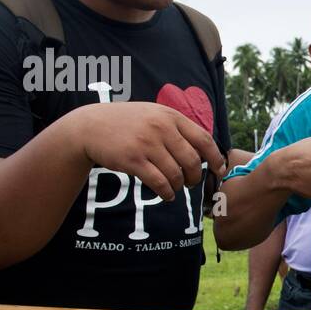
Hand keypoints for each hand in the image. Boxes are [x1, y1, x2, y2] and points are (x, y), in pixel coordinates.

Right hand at [68, 101, 226, 201]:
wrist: (90, 126)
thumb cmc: (128, 123)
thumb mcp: (154, 114)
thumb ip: (178, 128)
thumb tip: (206, 149)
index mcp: (171, 116)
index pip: (204, 139)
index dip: (216, 158)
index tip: (219, 170)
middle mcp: (161, 128)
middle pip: (192, 161)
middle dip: (196, 177)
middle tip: (191, 182)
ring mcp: (146, 144)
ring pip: (176, 174)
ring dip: (179, 186)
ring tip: (175, 188)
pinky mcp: (133, 160)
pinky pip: (159, 182)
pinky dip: (167, 193)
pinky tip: (166, 195)